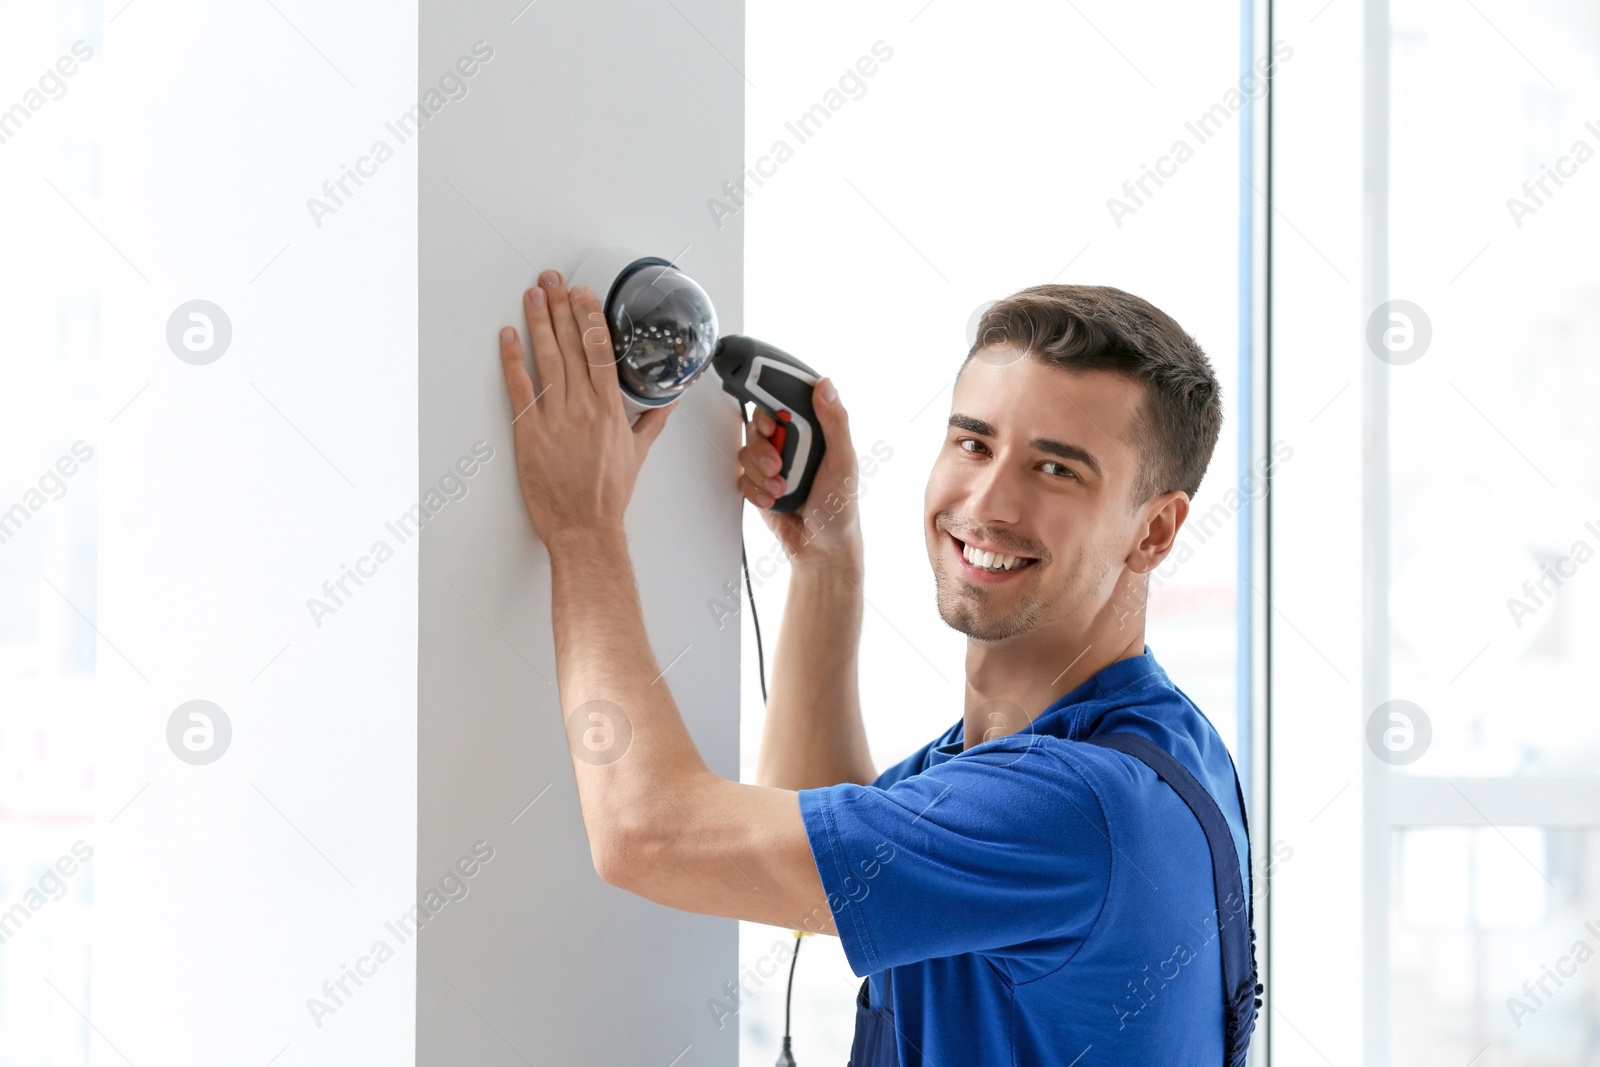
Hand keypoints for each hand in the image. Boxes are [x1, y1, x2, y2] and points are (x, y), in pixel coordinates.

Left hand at [499, 269, 673, 547]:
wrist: (584, 529)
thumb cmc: (608, 497)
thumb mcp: (637, 455)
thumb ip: (650, 423)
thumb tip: (665, 404)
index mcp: (610, 410)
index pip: (601, 350)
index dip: (590, 317)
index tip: (583, 294)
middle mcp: (583, 408)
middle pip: (572, 345)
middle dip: (561, 307)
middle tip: (552, 279)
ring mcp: (555, 418)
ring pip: (546, 358)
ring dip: (537, 322)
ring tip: (532, 294)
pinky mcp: (529, 432)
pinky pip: (519, 387)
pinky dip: (512, 359)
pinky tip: (508, 337)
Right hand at [736, 377, 862, 567]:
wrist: (821, 549)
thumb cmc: (840, 507)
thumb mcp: (843, 460)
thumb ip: (835, 422)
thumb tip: (826, 386)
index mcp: (814, 431)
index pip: (783, 404)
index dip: (771, 410)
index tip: (772, 426)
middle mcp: (792, 444)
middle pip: (758, 427)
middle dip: (763, 449)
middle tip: (778, 465)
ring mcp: (774, 464)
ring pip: (747, 453)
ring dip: (761, 474)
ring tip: (781, 488)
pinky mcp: (760, 484)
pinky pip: (742, 478)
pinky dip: (755, 491)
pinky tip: (773, 500)